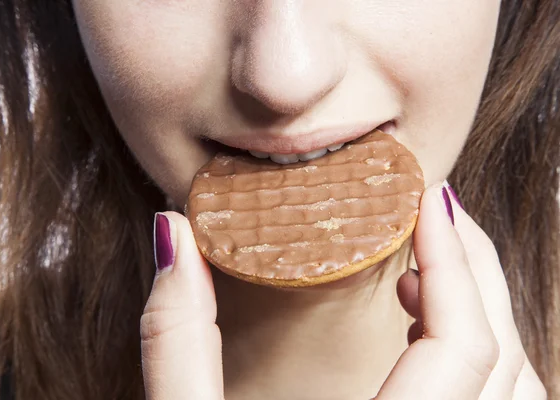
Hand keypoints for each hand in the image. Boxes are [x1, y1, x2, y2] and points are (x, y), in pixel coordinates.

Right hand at [139, 185, 546, 399]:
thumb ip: (177, 338)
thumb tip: (174, 234)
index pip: (459, 345)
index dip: (455, 261)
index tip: (428, 197)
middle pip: (505, 359)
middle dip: (477, 271)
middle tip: (434, 212)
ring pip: (521, 393)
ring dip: (487, 316)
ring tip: (430, 270)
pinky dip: (486, 363)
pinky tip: (430, 340)